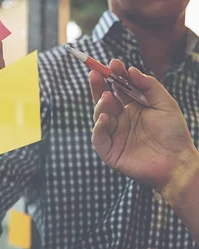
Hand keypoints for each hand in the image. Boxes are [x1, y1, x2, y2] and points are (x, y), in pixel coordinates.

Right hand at [89, 59, 197, 193]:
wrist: (177, 161)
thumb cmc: (173, 133)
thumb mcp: (164, 103)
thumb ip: (149, 85)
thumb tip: (130, 69)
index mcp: (133, 108)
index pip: (118, 89)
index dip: (114, 76)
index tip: (113, 63)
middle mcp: (121, 120)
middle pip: (104, 100)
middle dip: (98, 86)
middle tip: (94, 73)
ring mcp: (114, 135)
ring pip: (99, 117)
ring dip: (100, 105)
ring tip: (107, 97)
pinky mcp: (110, 151)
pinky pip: (98, 138)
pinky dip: (98, 127)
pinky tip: (104, 118)